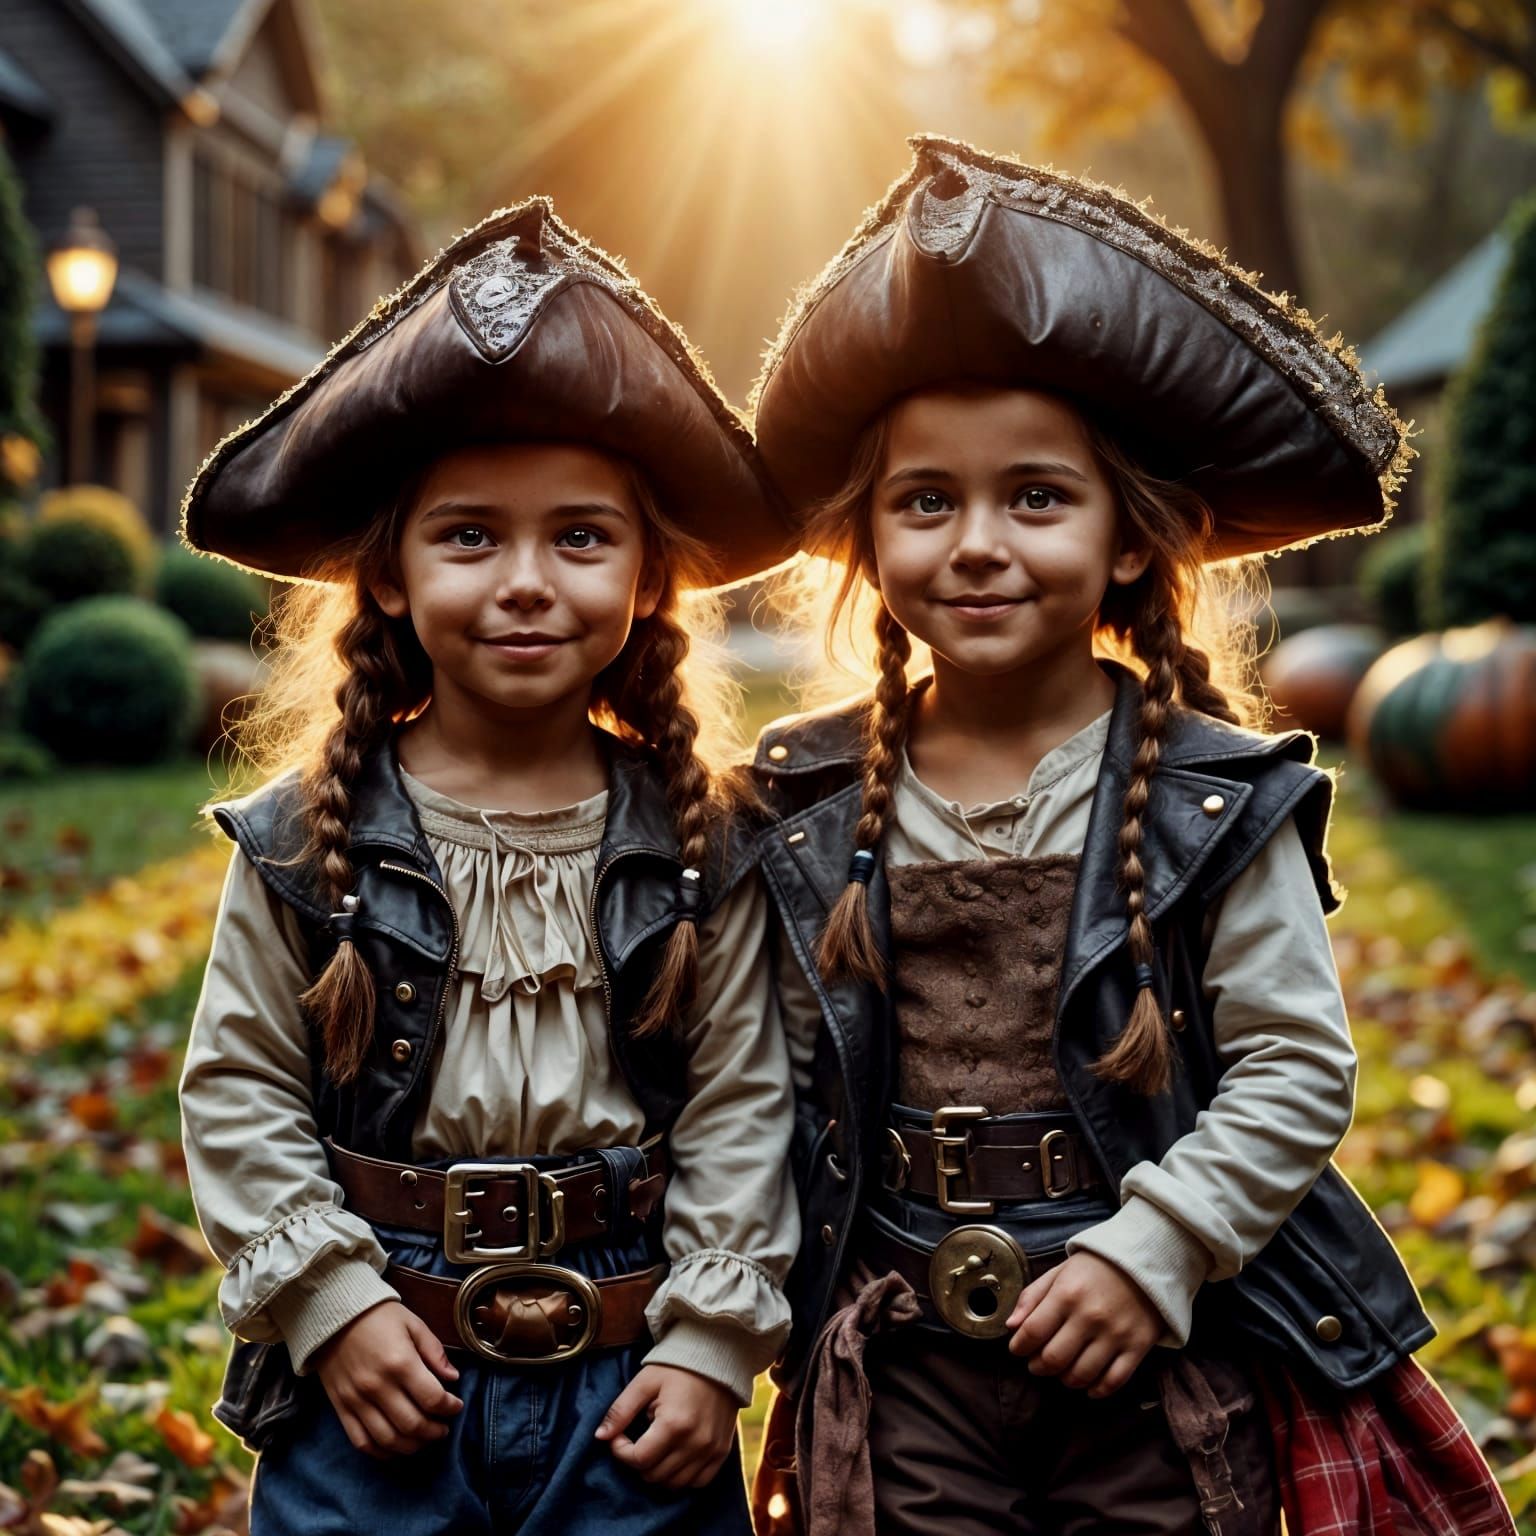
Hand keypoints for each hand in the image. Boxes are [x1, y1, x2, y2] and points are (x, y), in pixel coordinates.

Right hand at [313, 1300, 462, 1457]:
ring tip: (424, 1439)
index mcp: (400, 1362)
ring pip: (388, 1440)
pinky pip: (361, 1442)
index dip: (450, 1408)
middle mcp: (378, 1386)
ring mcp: (357, 1401)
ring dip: (412, 1446)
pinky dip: (381, 1452)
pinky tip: (396, 1448)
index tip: (456, 1406)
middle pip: (412, 1425)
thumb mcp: (413, 1323)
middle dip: (434, 1432)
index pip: (432, 1398)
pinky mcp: (341, 1408)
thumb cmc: (378, 1316)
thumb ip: (434, 1352)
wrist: (333, 1314)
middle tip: (443, 1428)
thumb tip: (453, 1378)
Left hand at [595, 1363, 738, 1487]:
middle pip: (655, 1475)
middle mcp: (695, 1442)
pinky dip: (683, 1477)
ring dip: (658, 1471)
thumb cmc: (677, 1368)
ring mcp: (711, 1450)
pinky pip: (699, 1482)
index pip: (639, 1459)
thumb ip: (620, 1410)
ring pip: (675, 1484)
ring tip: (655, 1448)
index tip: (619, 1436)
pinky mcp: (722, 1452)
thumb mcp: (644, 1383)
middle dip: (638, 1462)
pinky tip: (674, 1459)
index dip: (621, 1451)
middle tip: (636, 1441)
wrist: (717, 1359)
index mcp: (674, 1424)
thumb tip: (600, 1437)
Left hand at [1005, 1252, 1162, 1398]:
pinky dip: (1097, 1390)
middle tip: (1036, 1364)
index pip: (1033, 1332)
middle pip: (1054, 1359)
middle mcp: (1090, 1316)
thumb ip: (1032, 1297)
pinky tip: (1088, 1385)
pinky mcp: (1138, 1347)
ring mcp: (1115, 1335)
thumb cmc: (1096, 1267)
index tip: (1017, 1349)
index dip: (1019, 1347)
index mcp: (1067, 1294)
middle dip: (1038, 1367)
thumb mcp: (1059, 1272)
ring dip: (1065, 1379)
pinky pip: (1113, 1381)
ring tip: (1061, 1371)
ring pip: (1081, 1375)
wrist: (1146, 1261)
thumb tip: (1011, 1326)